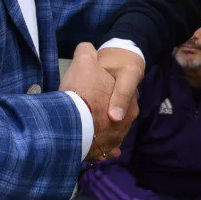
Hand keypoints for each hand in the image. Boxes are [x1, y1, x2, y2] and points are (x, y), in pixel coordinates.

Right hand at [60, 43, 135, 160]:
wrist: (71, 122)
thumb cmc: (82, 90)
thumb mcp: (85, 61)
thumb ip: (86, 52)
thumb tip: (87, 48)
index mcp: (129, 99)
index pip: (124, 93)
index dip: (108, 89)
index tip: (96, 89)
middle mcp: (126, 120)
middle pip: (117, 115)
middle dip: (106, 114)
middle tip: (90, 111)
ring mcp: (116, 138)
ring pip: (110, 133)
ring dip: (101, 131)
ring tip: (86, 127)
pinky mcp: (104, 151)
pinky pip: (102, 149)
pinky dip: (98, 147)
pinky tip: (90, 145)